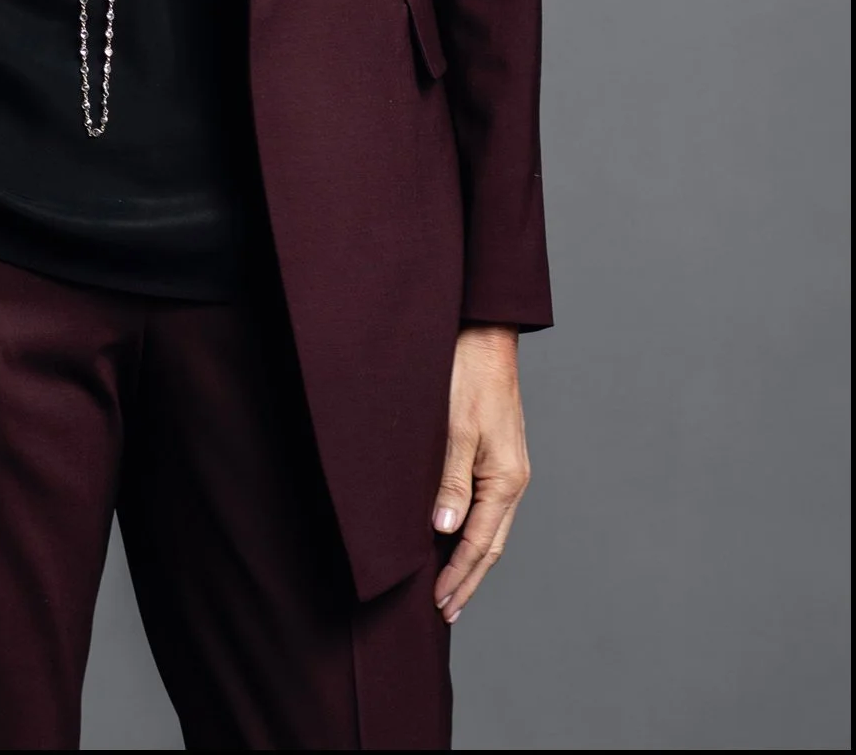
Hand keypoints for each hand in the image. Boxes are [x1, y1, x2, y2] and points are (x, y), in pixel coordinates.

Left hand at [431, 325, 530, 622]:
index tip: (439, 603)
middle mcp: (511, 480)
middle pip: (490, 544)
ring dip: (470, 560)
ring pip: (490, 528)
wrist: (483, 338)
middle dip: (468, 579)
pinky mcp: (496, 457)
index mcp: (505, 480)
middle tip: (445, 612)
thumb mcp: (455, 431)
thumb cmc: (468, 378)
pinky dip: (471, 532)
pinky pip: (485, 507)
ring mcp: (506, 469)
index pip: (479, 543)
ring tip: (450, 589)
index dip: (458, 576)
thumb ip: (451, 482)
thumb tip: (444, 531)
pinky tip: (455, 538)